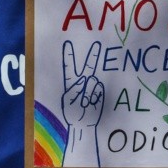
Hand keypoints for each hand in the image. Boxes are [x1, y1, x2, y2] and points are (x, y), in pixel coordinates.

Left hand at [61, 40, 104, 166]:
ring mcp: (92, 87)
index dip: (69, 56)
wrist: (83, 124)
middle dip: (93, 56)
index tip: (67, 44)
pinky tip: (92, 103)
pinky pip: (98, 90)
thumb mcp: (68, 100)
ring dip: (88, 92)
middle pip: (88, 67)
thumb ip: (76, 88)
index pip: (69, 67)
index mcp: (71, 82)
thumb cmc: (72, 113)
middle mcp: (82, 82)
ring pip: (93, 81)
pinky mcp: (99, 92)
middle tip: (97, 44)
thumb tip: (86, 78)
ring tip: (84, 103)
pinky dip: (95, 97)